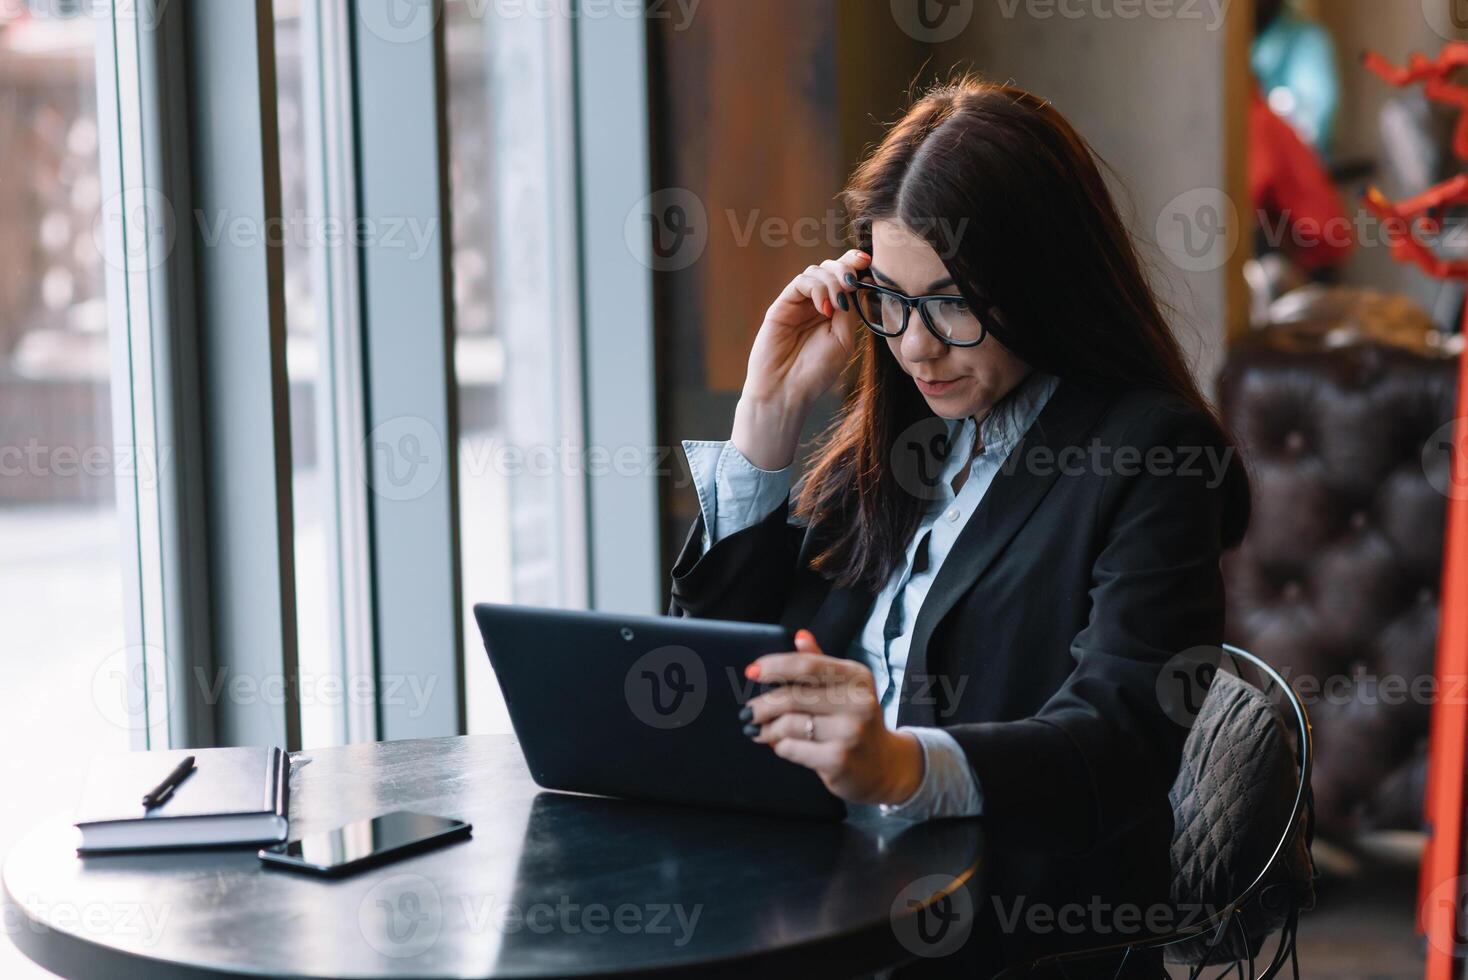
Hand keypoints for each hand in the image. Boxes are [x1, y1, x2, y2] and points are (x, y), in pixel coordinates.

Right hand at [732, 250, 870, 469]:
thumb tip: (857, 283)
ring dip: (832, 282)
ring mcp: (798, 304)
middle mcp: (815, 304)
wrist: (786, 390)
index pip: (845, 279)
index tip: (868, 261)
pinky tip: (824, 309)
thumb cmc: (815, 372)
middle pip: (831, 268)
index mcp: (833, 312)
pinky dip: (816, 289)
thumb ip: (850, 311)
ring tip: (837, 306)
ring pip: (816, 271)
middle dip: (845, 269)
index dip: (854, 264)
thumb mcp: (843, 340)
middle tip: (853, 282)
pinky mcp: (782, 305)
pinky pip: (800, 283)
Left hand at [741, 629, 924, 805]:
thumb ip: (820, 663)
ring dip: (768, 730)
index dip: (775, 667)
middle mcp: (857, 702)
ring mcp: (850, 732)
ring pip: (788, 725)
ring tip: (762, 731)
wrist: (884, 767)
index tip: (752, 671)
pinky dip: (780, 747)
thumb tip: (800, 636)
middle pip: (792, 697)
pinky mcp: (839, 760)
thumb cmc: (856, 722)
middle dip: (763, 706)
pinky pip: (792, 749)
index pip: (807, 666)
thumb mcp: (845, 688)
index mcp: (856, 677)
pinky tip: (782, 745)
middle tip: (748, 712)